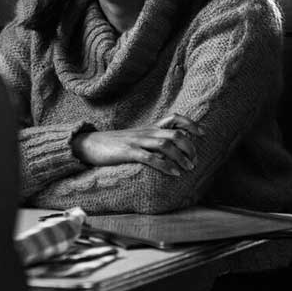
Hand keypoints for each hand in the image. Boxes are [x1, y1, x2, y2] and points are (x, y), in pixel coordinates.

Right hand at [71, 114, 203, 176]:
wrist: (89, 144)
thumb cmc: (114, 145)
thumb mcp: (135, 139)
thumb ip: (151, 140)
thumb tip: (171, 147)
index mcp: (149, 128)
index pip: (174, 118)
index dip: (190, 123)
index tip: (202, 133)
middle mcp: (146, 132)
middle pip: (174, 133)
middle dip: (189, 146)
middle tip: (194, 161)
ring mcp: (136, 141)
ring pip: (165, 144)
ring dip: (180, 157)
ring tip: (188, 168)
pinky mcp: (127, 152)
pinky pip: (150, 157)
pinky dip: (164, 165)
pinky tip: (173, 173)